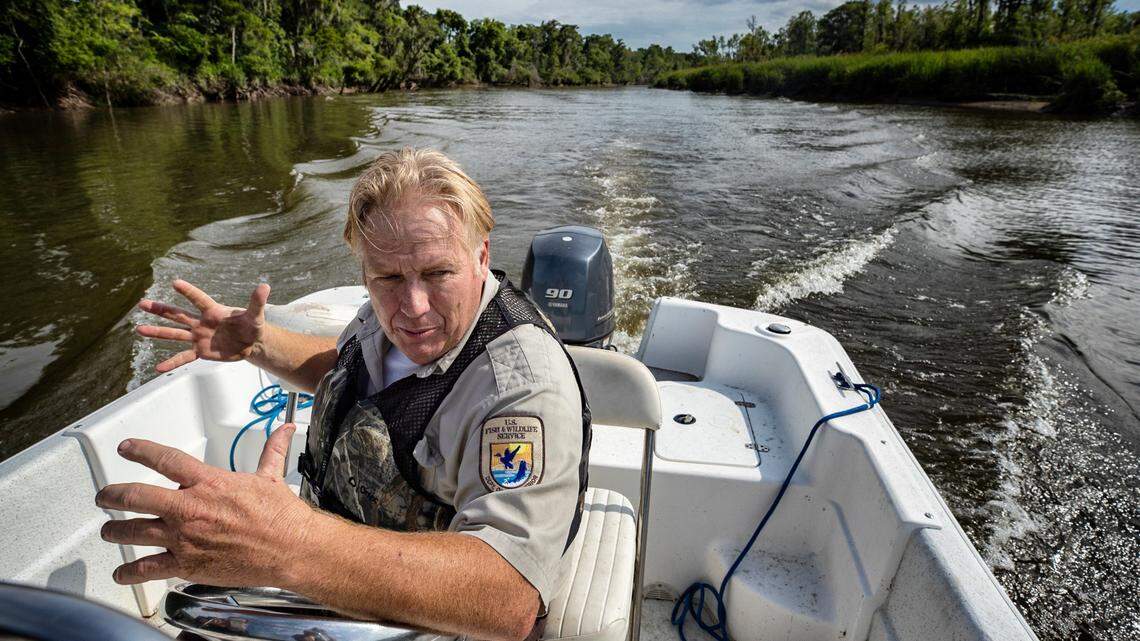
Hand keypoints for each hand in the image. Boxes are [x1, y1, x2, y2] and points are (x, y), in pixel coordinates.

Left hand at [97, 424, 313, 586]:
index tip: (127, 448)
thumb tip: (284, 430)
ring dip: (116, 530)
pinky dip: (131, 572)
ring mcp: (185, 538)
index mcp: (209, 483)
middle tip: (105, 496)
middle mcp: (191, 508)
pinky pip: (149, 568)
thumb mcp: (272, 477)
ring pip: (135, 531)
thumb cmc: (281, 516)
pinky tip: (122, 573)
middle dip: (113, 495)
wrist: (290, 549)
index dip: (142, 451)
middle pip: (137, 496)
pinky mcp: (187, 564)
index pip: (166, 460)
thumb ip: (271, 452)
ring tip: (109, 531)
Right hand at [137, 279, 269, 371]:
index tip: (176, 282)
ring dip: (157, 333)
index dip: (189, 291)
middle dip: (161, 309)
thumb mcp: (256, 315)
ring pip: (175, 334)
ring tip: (139, 330)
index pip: (199, 299)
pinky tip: (157, 368)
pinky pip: (183, 357)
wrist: (250, 343)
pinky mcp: (201, 351)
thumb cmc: (252, 326)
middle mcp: (201, 323)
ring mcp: (199, 337)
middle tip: (142, 303)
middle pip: (178, 315)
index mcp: (213, 311)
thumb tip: (265, 286)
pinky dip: (171, 363)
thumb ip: (257, 302)